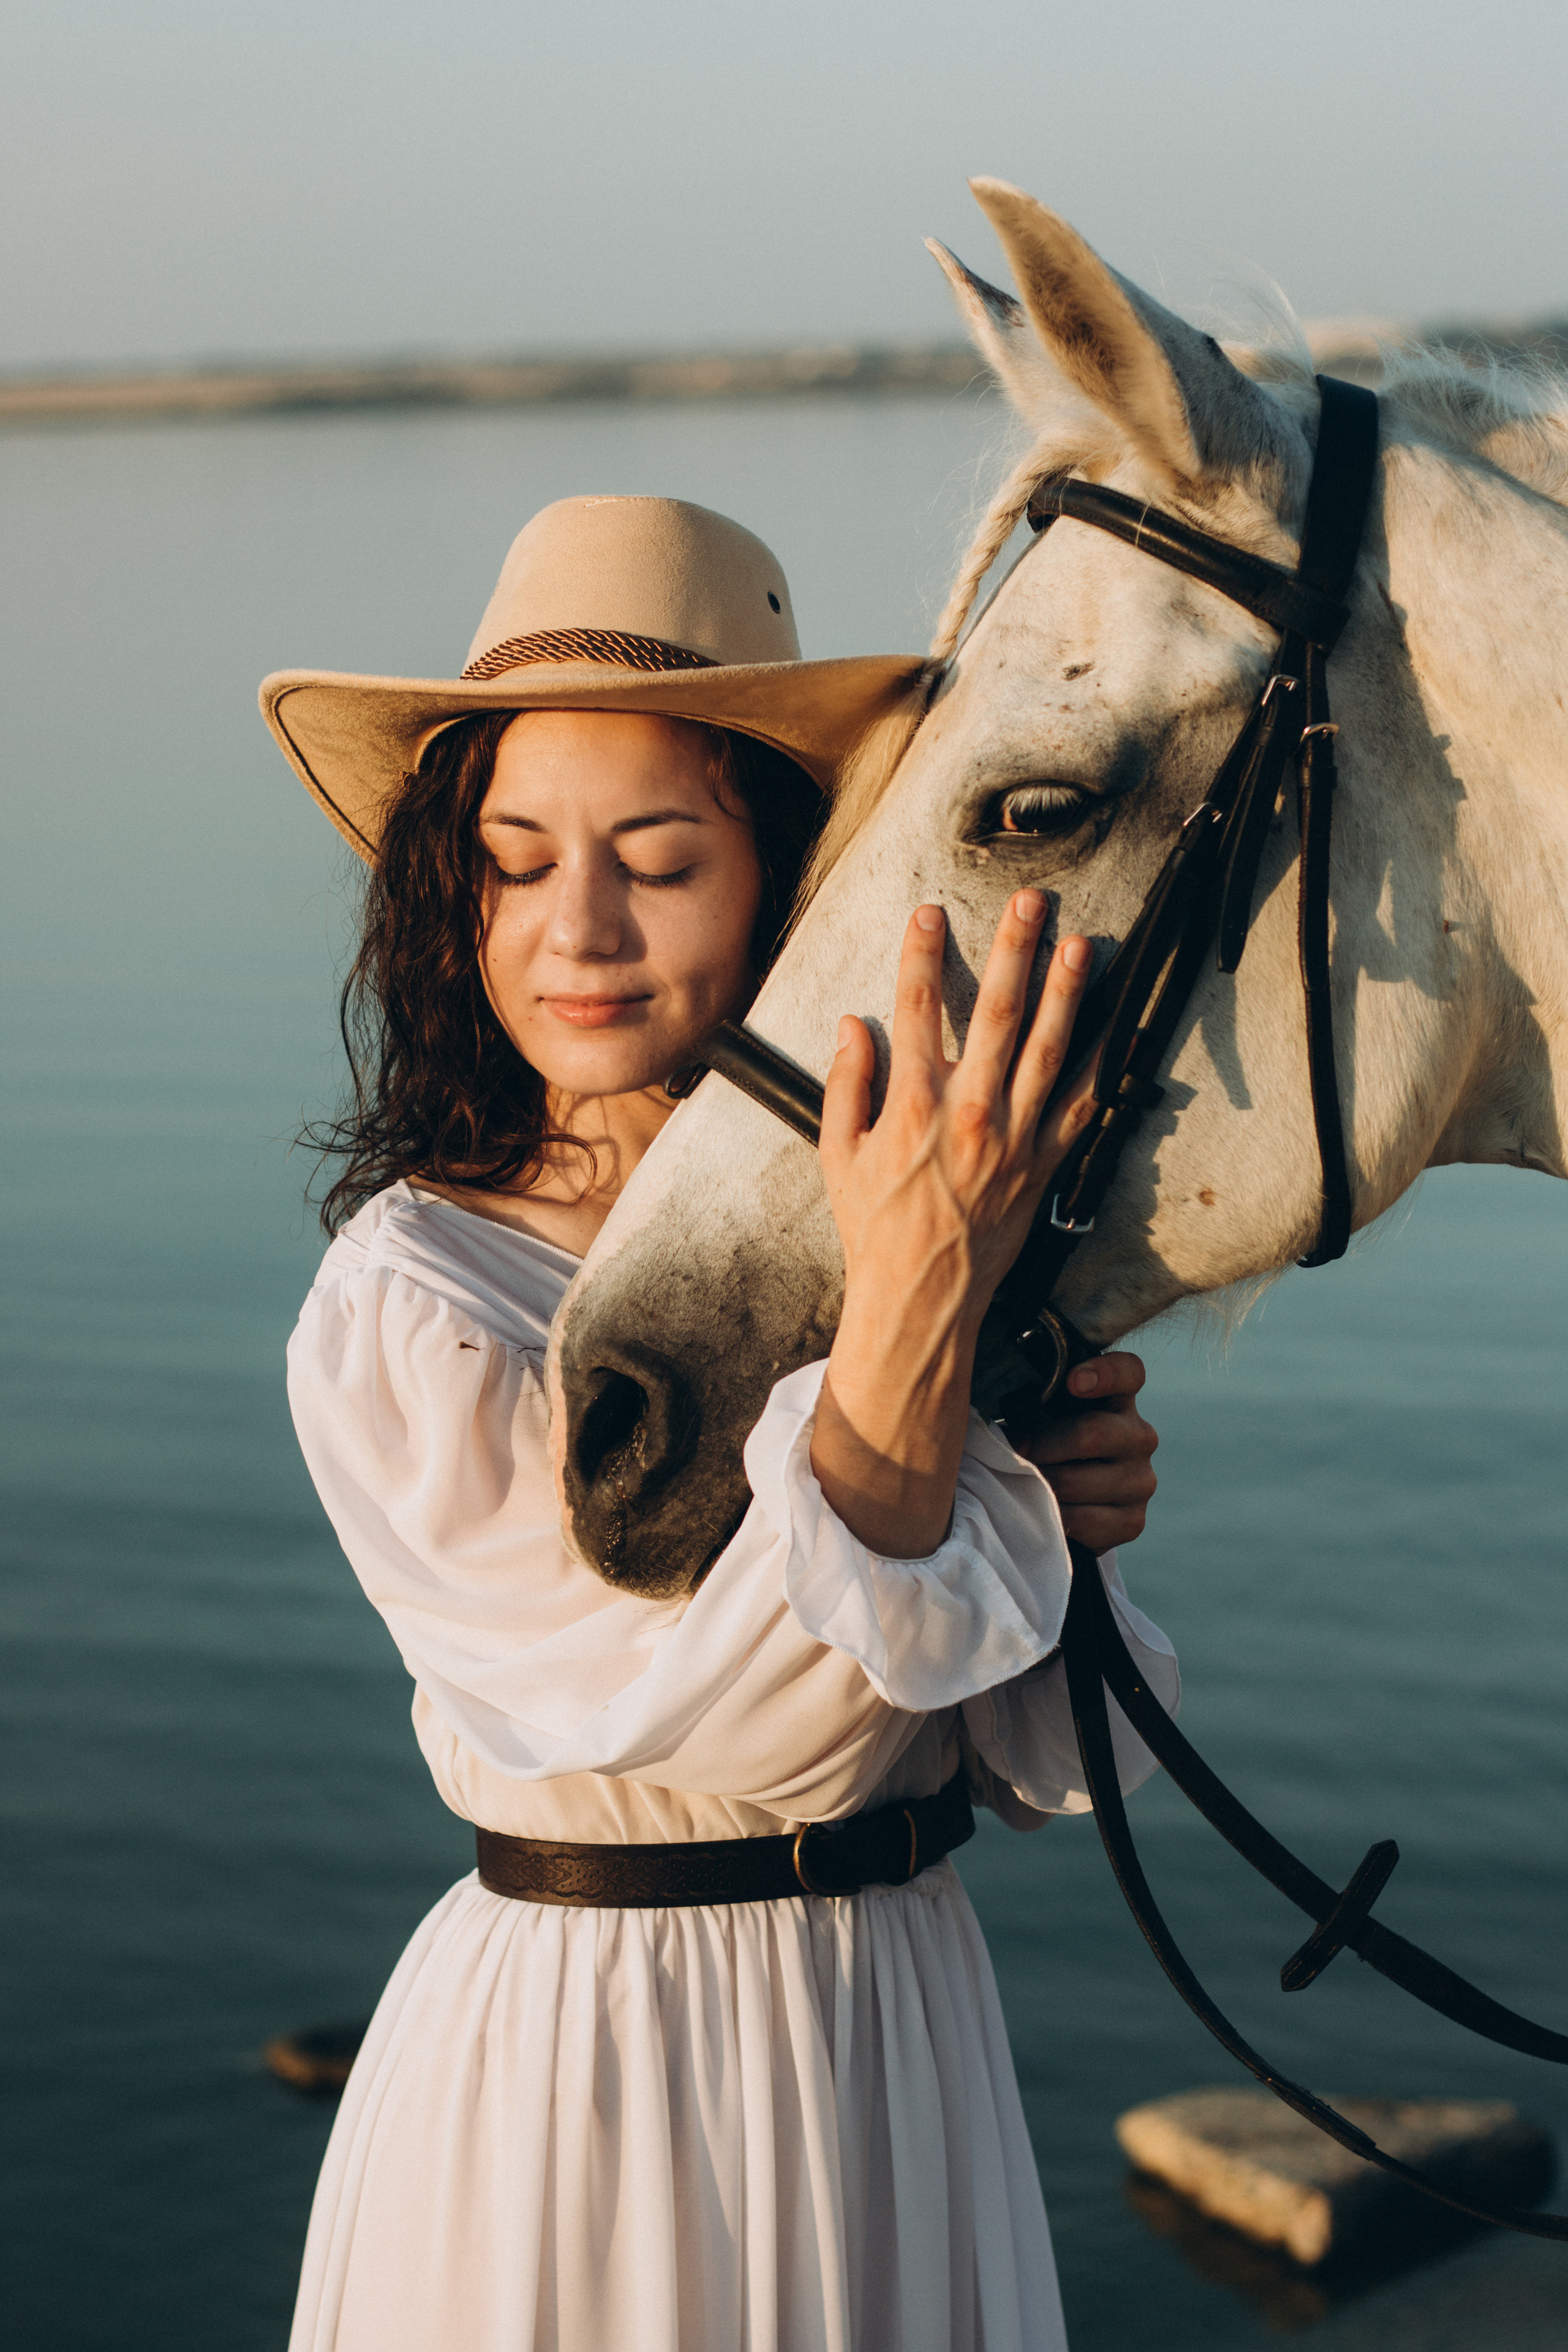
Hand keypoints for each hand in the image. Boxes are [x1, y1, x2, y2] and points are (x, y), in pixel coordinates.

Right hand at [810, 893, 1094, 1556]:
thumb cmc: (875, 1228)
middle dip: (1014, 952)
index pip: (917, 1010)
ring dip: (1067, 993)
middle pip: (997, 1015)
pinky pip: (1080, 1107)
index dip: (923, 956)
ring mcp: (1015, 1139)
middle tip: (1031, 903)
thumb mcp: (837, 1154)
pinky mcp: (1044, 1165)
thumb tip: (855, 1026)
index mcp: (915, 1107)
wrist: (923, 1296)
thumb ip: (847, 1085)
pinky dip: (1100, 1067)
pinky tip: (1115, 1027)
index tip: (929, 913)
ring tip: (1081, 945)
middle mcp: (972, 1114)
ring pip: (1049, 1051)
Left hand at [1018, 1352, 1158, 1549]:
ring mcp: (1141, 1481)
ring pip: (1075, 1481)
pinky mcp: (1132, 1521)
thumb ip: (1037, 1403)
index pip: (1129, 1372)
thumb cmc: (1050, 1444)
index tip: (1072, 1382)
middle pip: (1091, 1433)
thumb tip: (1014, 1431)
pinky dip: (1052, 1516)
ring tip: (1025, 1481)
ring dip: (1040, 1483)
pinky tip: (1045, 1510)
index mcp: (1120, 1399)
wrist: (1068, 1501)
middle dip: (1041, 1445)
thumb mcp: (1045, 1415)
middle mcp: (1140, 1436)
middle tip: (1016, 1451)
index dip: (1104, 1374)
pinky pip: (1079, 1520)